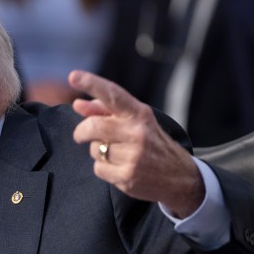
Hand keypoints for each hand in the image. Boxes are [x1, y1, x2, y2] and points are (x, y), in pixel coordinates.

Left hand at [69, 70, 204, 217]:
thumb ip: (105, 110)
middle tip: (82, 135)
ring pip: (93, 149)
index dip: (91, 84)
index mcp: (139, 114)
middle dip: (81, 131)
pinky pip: (98, 168)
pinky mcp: (127, 176)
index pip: (113, 95)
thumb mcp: (135, 121)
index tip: (74, 76)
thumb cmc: (151, 142)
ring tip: (117, 153)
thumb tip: (78, 104)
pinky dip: (103, 168)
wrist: (180, 176)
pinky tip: (119, 167)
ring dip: (97, 151)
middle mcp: (138, 132)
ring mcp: (134, 156)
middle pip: (93, 126)